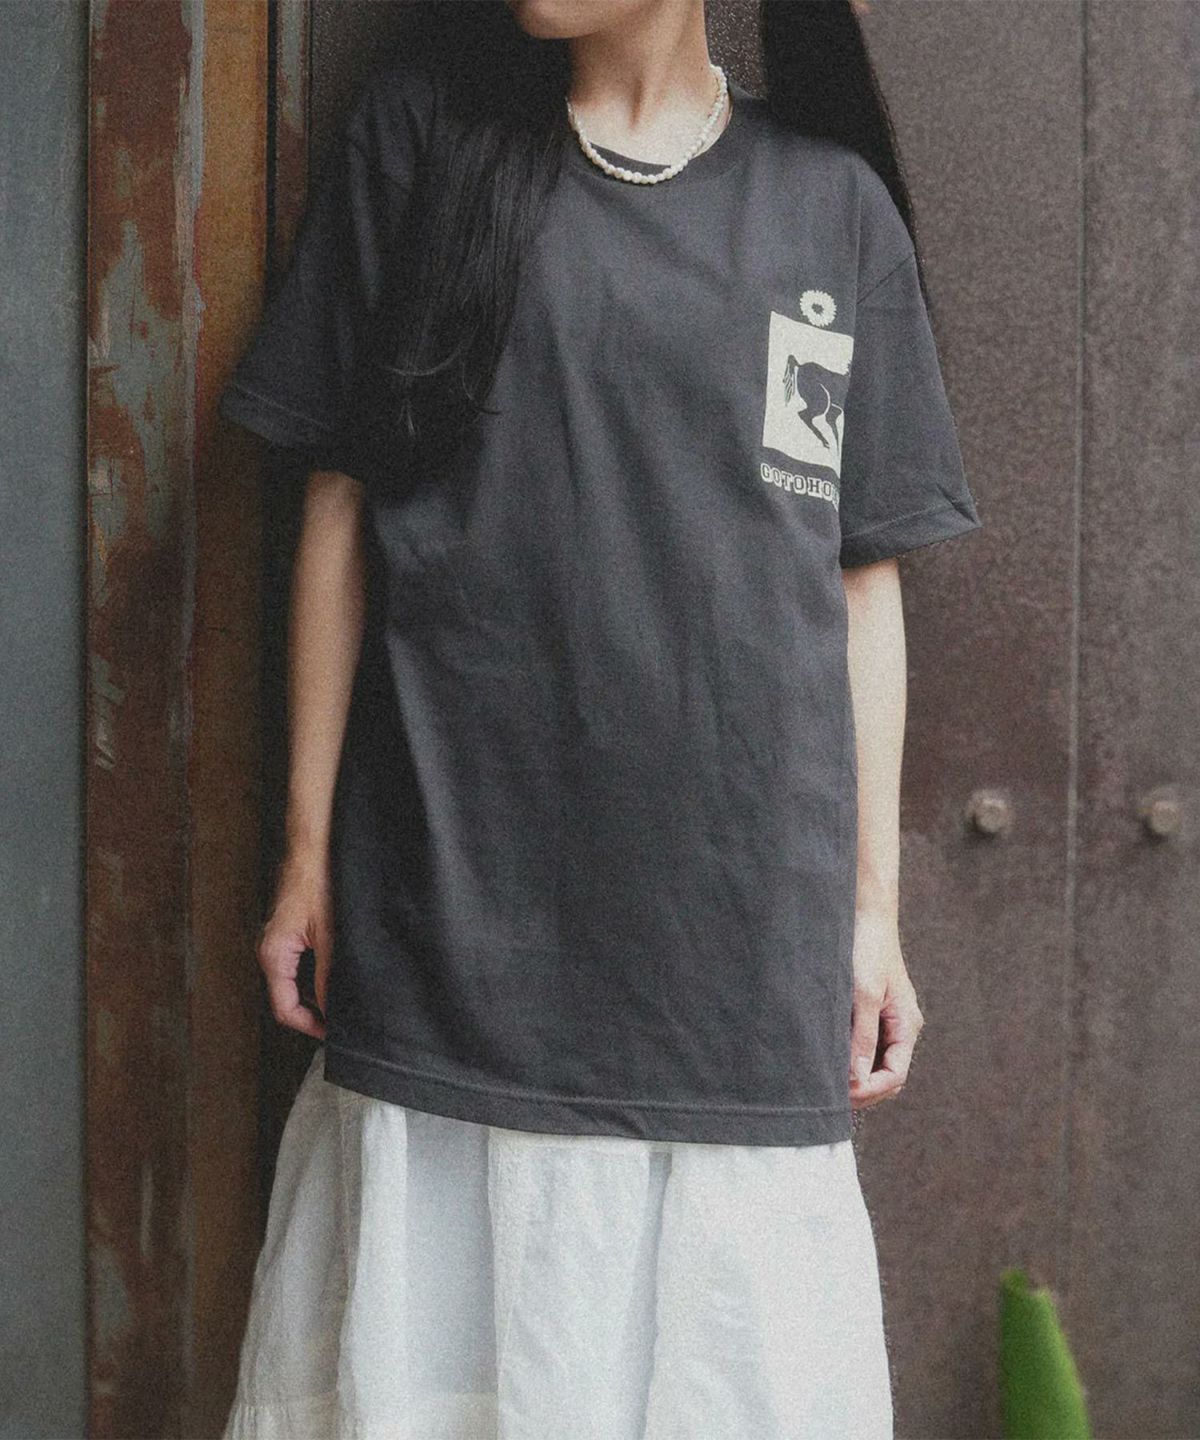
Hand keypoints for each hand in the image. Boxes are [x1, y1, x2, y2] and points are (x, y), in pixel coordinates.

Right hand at [256, 849, 334, 1039]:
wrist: (313, 850)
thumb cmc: (317, 882)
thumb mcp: (329, 935)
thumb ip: (328, 974)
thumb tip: (332, 1007)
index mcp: (274, 954)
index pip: (284, 1008)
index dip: (308, 1026)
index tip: (330, 1034)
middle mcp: (271, 951)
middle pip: (286, 999)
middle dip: (312, 1014)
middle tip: (339, 1023)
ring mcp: (279, 942)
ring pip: (292, 983)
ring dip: (313, 996)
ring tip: (340, 1003)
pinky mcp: (289, 933)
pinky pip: (297, 966)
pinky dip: (313, 978)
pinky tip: (334, 977)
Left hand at [848, 909, 923, 1110]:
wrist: (865, 914)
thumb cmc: (868, 949)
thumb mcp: (864, 994)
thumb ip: (862, 1036)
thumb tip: (857, 1078)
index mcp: (907, 1025)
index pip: (895, 1075)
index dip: (870, 1090)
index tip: (842, 1094)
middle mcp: (900, 1027)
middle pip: (887, 1074)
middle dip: (863, 1089)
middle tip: (830, 1095)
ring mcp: (887, 1020)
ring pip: (875, 1062)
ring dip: (855, 1075)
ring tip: (827, 1080)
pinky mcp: (872, 1011)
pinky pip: (865, 1045)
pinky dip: (850, 1057)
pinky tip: (829, 1057)